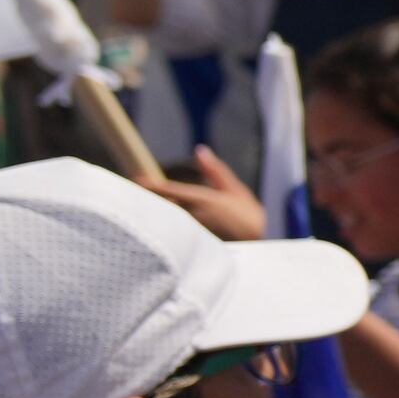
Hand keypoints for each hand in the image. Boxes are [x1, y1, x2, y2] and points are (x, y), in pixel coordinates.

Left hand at [141, 148, 268, 246]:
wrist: (266, 246)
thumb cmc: (253, 218)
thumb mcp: (236, 190)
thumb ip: (215, 171)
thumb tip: (200, 151)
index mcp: (203, 199)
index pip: (169, 190)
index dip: (150, 185)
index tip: (135, 179)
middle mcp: (194, 215)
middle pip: (163, 206)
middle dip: (148, 199)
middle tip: (132, 193)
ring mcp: (193, 232)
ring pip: (168, 220)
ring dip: (155, 214)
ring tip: (141, 209)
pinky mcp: (195, 245)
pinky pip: (177, 235)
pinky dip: (168, 230)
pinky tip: (161, 231)